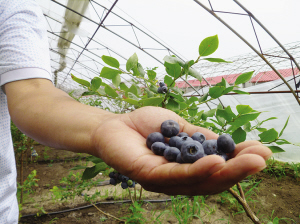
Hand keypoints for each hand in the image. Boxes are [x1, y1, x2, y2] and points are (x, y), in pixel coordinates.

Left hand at [92, 106, 271, 194]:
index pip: (217, 169)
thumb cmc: (146, 127)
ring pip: (198, 181)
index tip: (262, 151)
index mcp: (187, 167)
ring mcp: (163, 181)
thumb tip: (229, 144)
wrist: (114, 125)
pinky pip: (175, 176)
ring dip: (225, 172)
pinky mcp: (148, 177)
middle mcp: (178, 179)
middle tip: (262, 159)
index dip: (239, 162)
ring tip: (249, 161)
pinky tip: (214, 162)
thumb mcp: (180, 129)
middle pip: (212, 180)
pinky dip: (196, 170)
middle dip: (239, 170)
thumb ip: (201, 138)